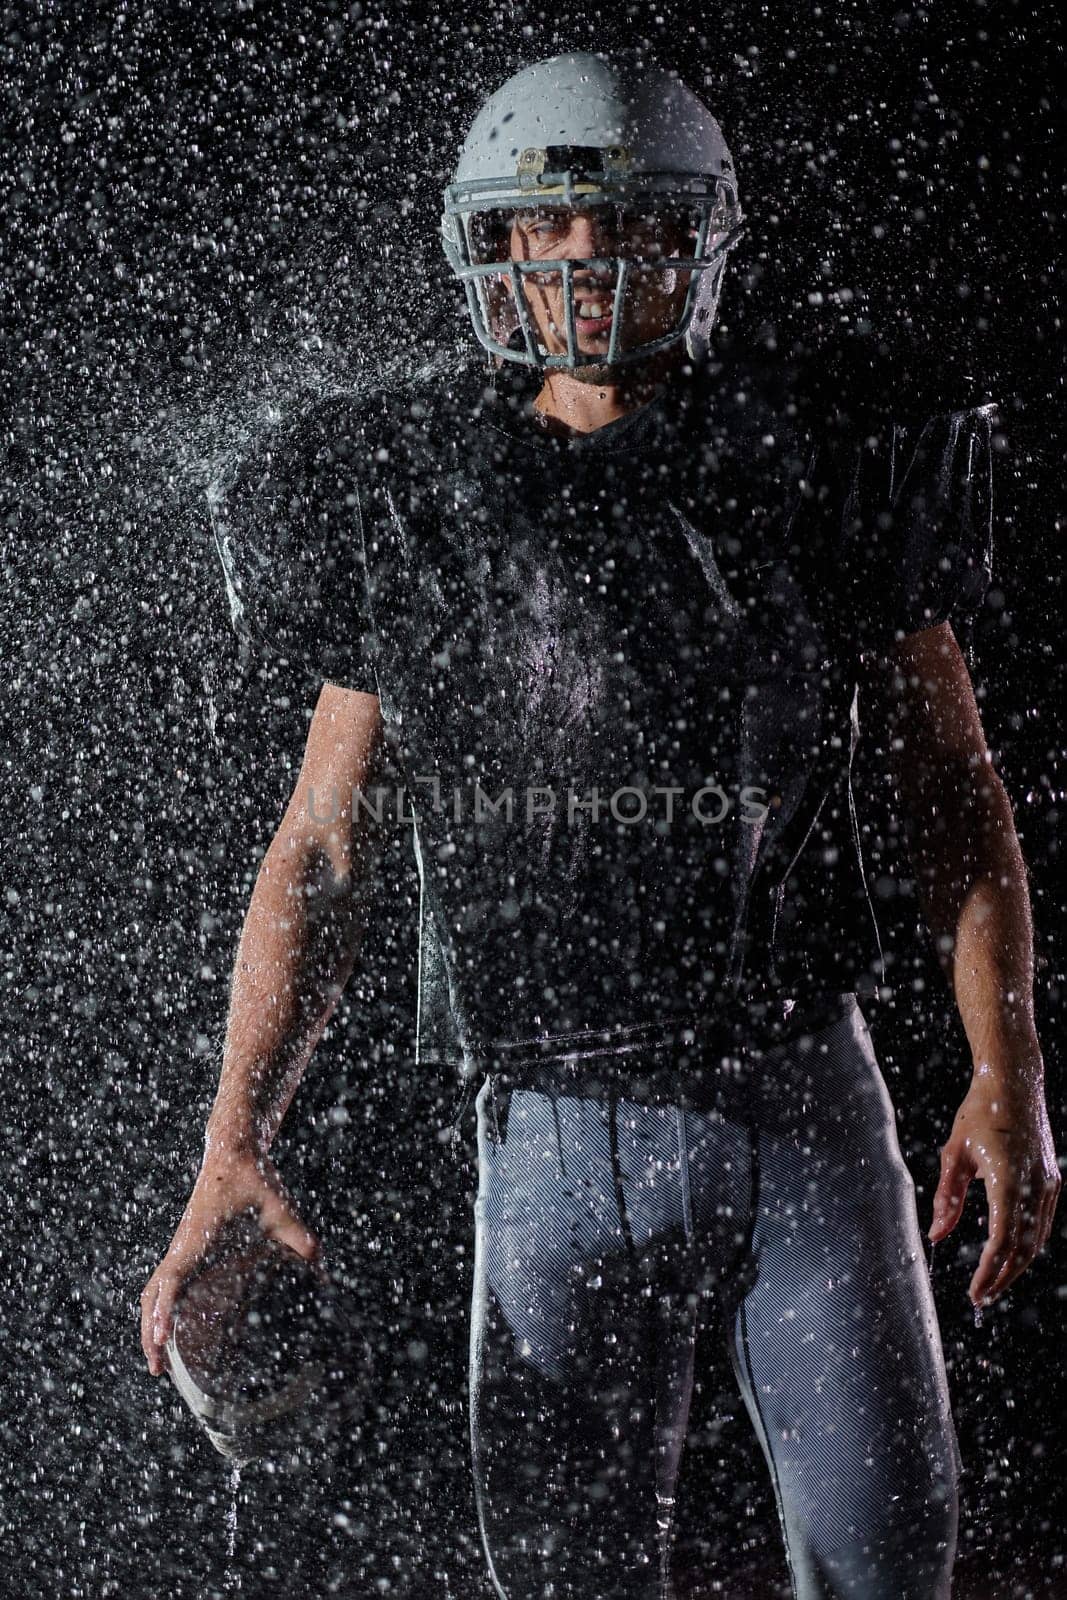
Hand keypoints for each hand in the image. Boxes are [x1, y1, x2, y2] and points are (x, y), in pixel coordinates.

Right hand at [140, 1145, 321, 1376]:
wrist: (232, 1151)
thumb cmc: (251, 1177)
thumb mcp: (278, 1206)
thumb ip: (297, 1235)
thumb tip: (318, 1260)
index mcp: (196, 1239)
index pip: (171, 1281)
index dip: (163, 1311)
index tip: (161, 1340)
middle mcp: (181, 1246)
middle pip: (152, 1295)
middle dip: (150, 1332)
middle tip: (156, 1368)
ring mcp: (180, 1247)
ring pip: (153, 1290)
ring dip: (150, 1321)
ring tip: (157, 1357)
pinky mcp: (186, 1246)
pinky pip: (165, 1281)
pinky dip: (159, 1305)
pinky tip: (170, 1323)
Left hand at [929, 1068, 1060, 1306]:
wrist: (1014, 1082)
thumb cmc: (979, 1113)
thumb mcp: (954, 1154)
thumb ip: (948, 1198)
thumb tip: (936, 1235)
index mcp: (1007, 1179)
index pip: (1002, 1241)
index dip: (988, 1272)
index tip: (974, 1293)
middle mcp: (1033, 1185)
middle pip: (1024, 1249)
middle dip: (1003, 1278)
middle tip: (982, 1298)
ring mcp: (1047, 1183)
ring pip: (1037, 1239)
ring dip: (1017, 1265)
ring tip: (993, 1282)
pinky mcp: (1051, 1179)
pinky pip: (1042, 1222)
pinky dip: (1028, 1243)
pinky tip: (1011, 1254)